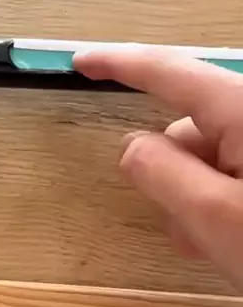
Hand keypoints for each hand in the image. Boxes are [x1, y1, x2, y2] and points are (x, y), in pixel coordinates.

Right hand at [73, 48, 242, 290]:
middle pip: (193, 127)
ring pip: (216, 154)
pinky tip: (233, 236)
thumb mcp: (216, 219)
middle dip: (173, 171)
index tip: (80, 61)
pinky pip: (240, 167)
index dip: (119, 63)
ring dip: (200, 195)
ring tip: (214, 246)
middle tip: (182, 230)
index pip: (168, 70)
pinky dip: (226, 196)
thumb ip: (160, 174)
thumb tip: (132, 146)